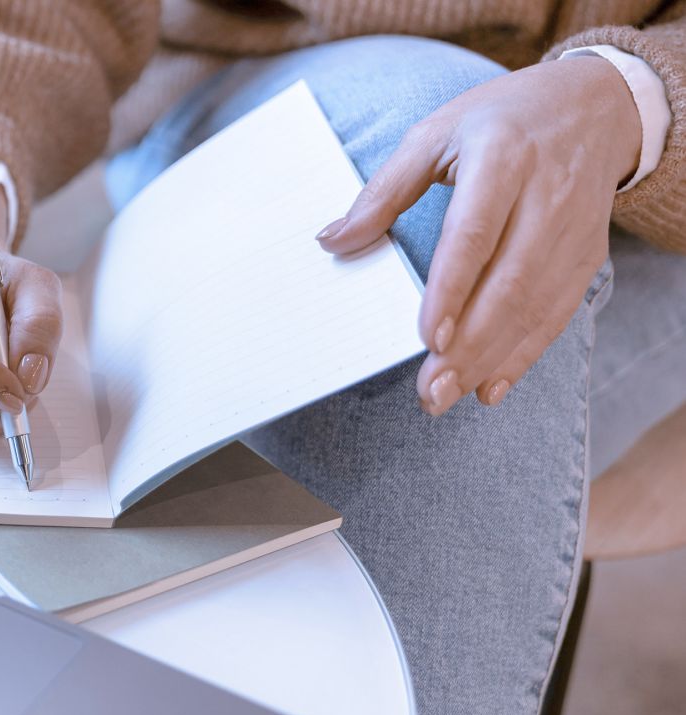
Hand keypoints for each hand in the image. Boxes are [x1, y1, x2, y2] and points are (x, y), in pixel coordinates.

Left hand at [317, 55, 641, 413]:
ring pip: (536, 305)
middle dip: (469, 344)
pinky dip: (525, 354)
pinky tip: (490, 386)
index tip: (427, 338)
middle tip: (430, 390)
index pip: (475, 234)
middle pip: (509, 281)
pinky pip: (558, 312)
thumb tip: (332, 241)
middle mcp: (546, 196)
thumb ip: (384, 191)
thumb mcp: (435, 134)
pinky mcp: (588, 254)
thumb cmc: (500, 120)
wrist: (594, 106)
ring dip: (492, 359)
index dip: (452, 290)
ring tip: (448, 395)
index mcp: (502, 159)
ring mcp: (573, 229)